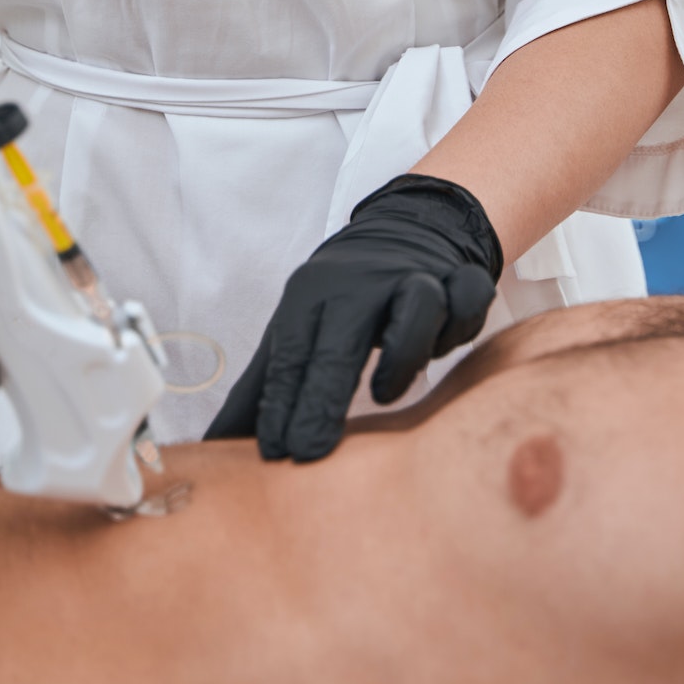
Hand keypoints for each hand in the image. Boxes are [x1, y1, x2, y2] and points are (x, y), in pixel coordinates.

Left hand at [206, 175, 501, 461]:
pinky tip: (445, 346)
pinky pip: (466, 298)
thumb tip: (217, 445)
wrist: (409, 229)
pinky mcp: (460, 277)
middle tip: (305, 451)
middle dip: (320, 399)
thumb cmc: (347, 297)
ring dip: (401, 354)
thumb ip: (265, 388)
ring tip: (382, 395)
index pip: (291, 352)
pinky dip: (461, 323)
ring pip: (413, 307)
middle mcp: (361, 282)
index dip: (278, 404)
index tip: (270, 453)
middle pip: (340, 340)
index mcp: (314, 294)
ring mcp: (414, 277)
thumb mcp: (299, 330)